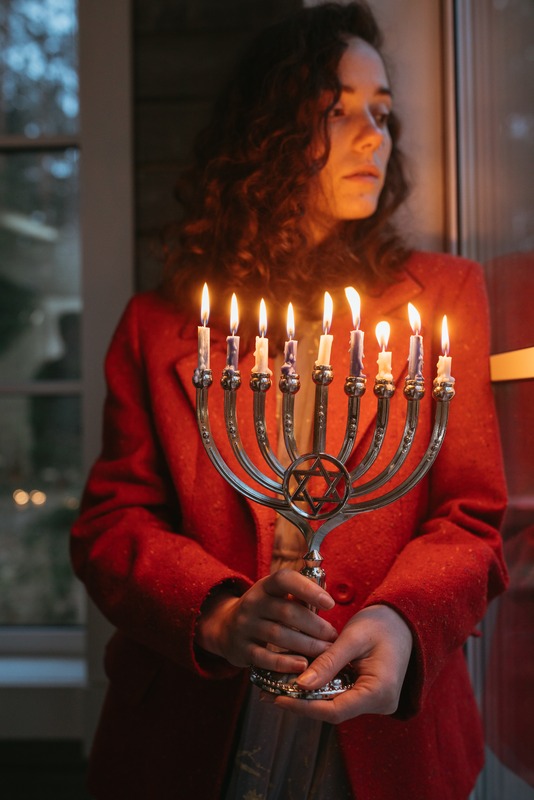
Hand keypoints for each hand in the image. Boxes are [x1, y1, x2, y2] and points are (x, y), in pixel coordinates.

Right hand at [195, 569, 337, 673]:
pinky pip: (264, 657)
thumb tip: (327, 599)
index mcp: (265, 586)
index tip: (330, 603)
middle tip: (333, 637)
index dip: (308, 589)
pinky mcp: (241, 649)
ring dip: (306, 645)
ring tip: (325, 653)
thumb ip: (297, 597)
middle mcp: (252, 602)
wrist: (225, 628)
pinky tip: (303, 665)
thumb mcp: (274, 596)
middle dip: (315, 626)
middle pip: (287, 612)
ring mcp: (244, 626)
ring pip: (279, 635)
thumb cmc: (264, 611)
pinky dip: (285, 663)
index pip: (284, 579)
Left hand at [265, 604, 412, 722]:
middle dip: (300, 702)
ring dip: (307, 696)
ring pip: (334, 704)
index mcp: (379, 692)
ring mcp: (374, 701)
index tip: (277, 697)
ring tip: (276, 686)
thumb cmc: (383, 624)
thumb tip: (301, 684)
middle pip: (332, 710)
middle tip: (268, 692)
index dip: (303, 707)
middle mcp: (379, 704)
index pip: (334, 710)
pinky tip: (298, 680)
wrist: (405, 620)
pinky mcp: (368, 694)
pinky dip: (319, 688)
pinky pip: (340, 696)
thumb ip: (329, 662)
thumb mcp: (353, 638)